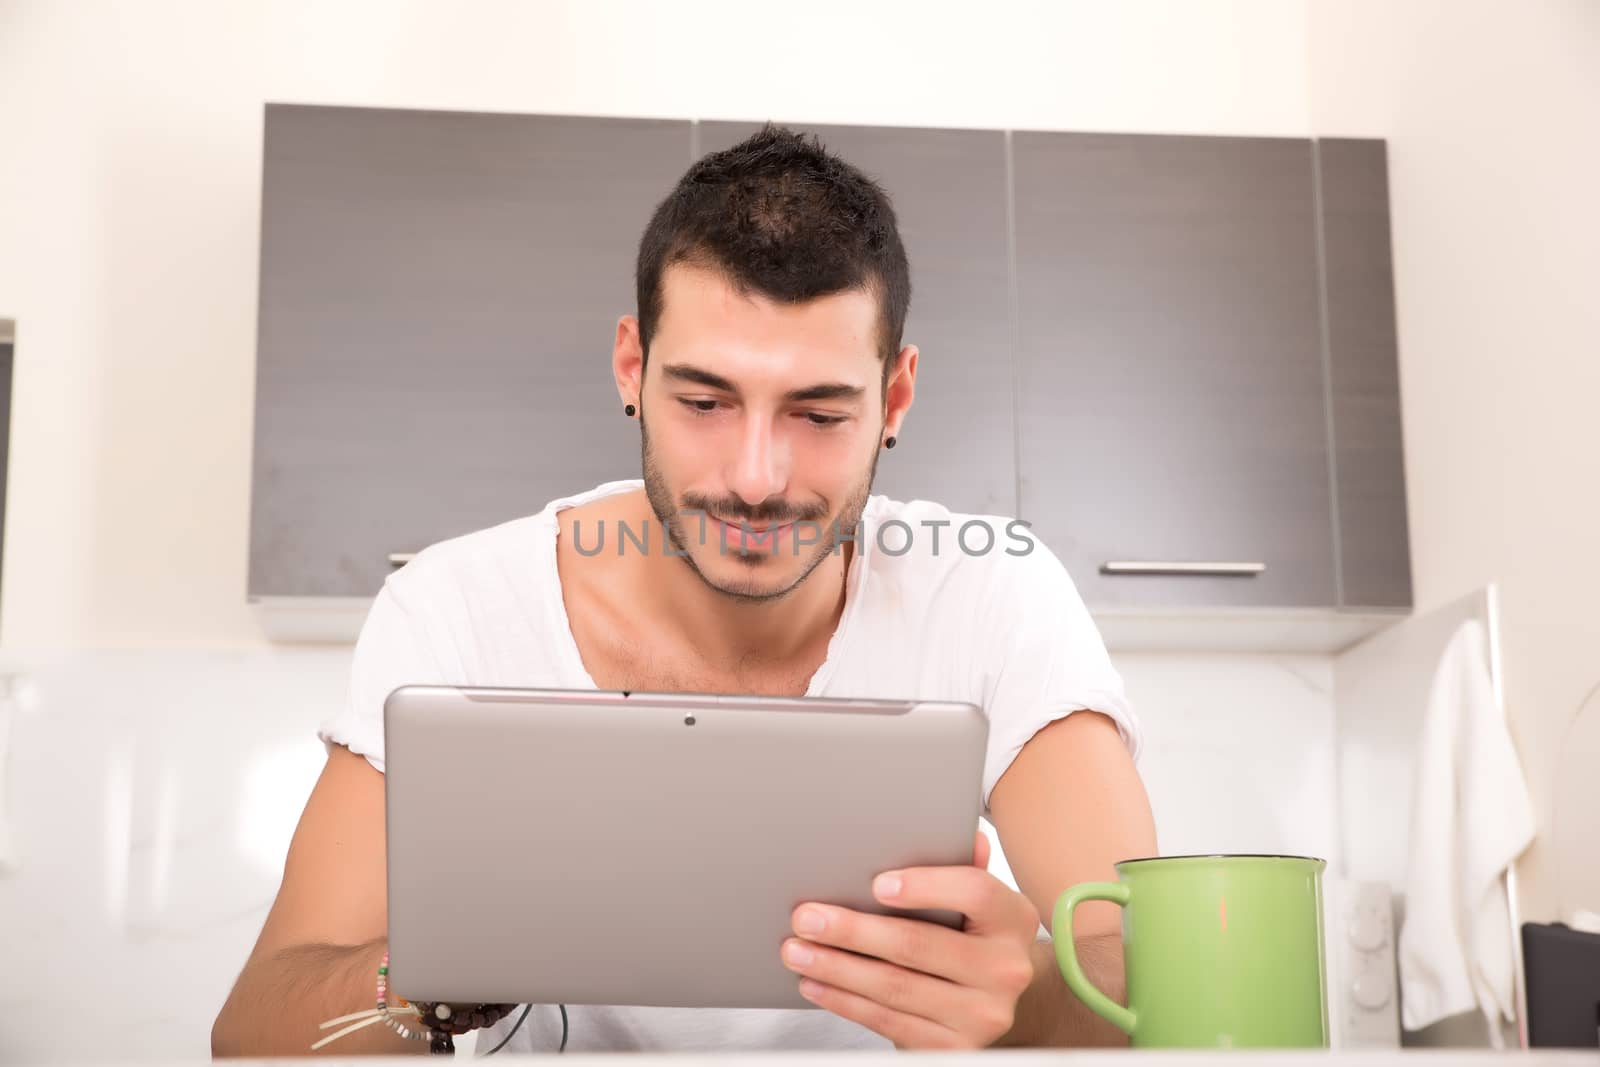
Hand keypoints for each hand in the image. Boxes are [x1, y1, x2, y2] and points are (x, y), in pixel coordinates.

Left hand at [781, 829, 1040, 1048]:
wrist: (992, 1002)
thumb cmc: (972, 936)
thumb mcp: (978, 903)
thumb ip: (964, 867)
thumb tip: (963, 834)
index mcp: (1014, 919)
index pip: (975, 892)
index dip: (925, 886)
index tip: (876, 883)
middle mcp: (1005, 969)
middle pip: (919, 945)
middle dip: (853, 930)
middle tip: (807, 917)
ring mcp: (982, 1014)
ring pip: (895, 987)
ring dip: (837, 967)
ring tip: (797, 949)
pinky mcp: (953, 1049)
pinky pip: (888, 1021)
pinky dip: (845, 1001)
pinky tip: (816, 982)